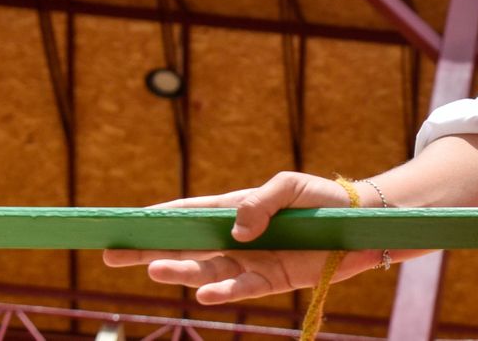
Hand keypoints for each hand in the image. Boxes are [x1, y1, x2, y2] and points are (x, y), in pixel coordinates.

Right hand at [102, 172, 393, 304]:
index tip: (126, 222)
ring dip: (180, 272)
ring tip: (155, 269)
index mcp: (237, 210)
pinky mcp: (271, 281)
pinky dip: (221, 292)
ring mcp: (251, 262)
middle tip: (114, 254)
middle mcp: (237, 239)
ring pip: (206, 271)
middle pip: (185, 247)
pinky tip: (202, 292)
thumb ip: (260, 201)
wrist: (363, 224)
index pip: (190, 214)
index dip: (159, 218)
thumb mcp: (291, 185)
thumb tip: (236, 230)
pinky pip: (240, 289)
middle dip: (149, 250)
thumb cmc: (325, 200)